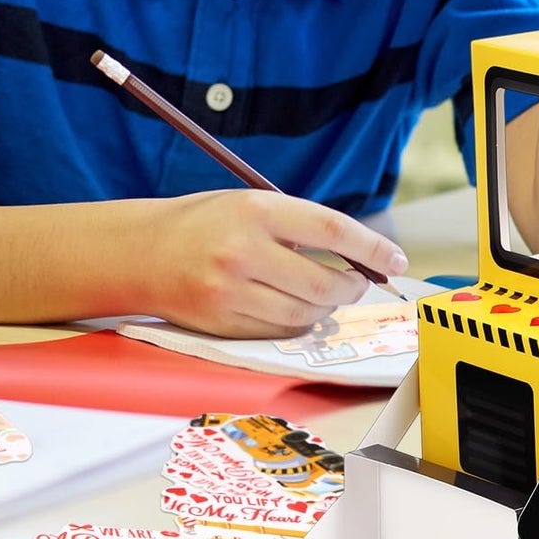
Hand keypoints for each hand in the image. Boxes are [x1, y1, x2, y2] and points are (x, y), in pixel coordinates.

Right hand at [145, 190, 406, 337]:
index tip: (396, 259)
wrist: (142, 253)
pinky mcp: (222, 323)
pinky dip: (295, 323)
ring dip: (324, 308)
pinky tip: (290, 307)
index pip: (332, 230)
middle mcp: (243, 251)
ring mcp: (231, 291)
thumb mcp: (248, 205)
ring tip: (320, 293)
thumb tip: (360, 256)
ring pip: (305, 313)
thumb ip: (297, 226)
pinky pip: (279, 332)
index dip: (372, 248)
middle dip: (351, 287)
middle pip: (325, 282)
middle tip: (356, 282)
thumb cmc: (204, 224)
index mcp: (256, 211)